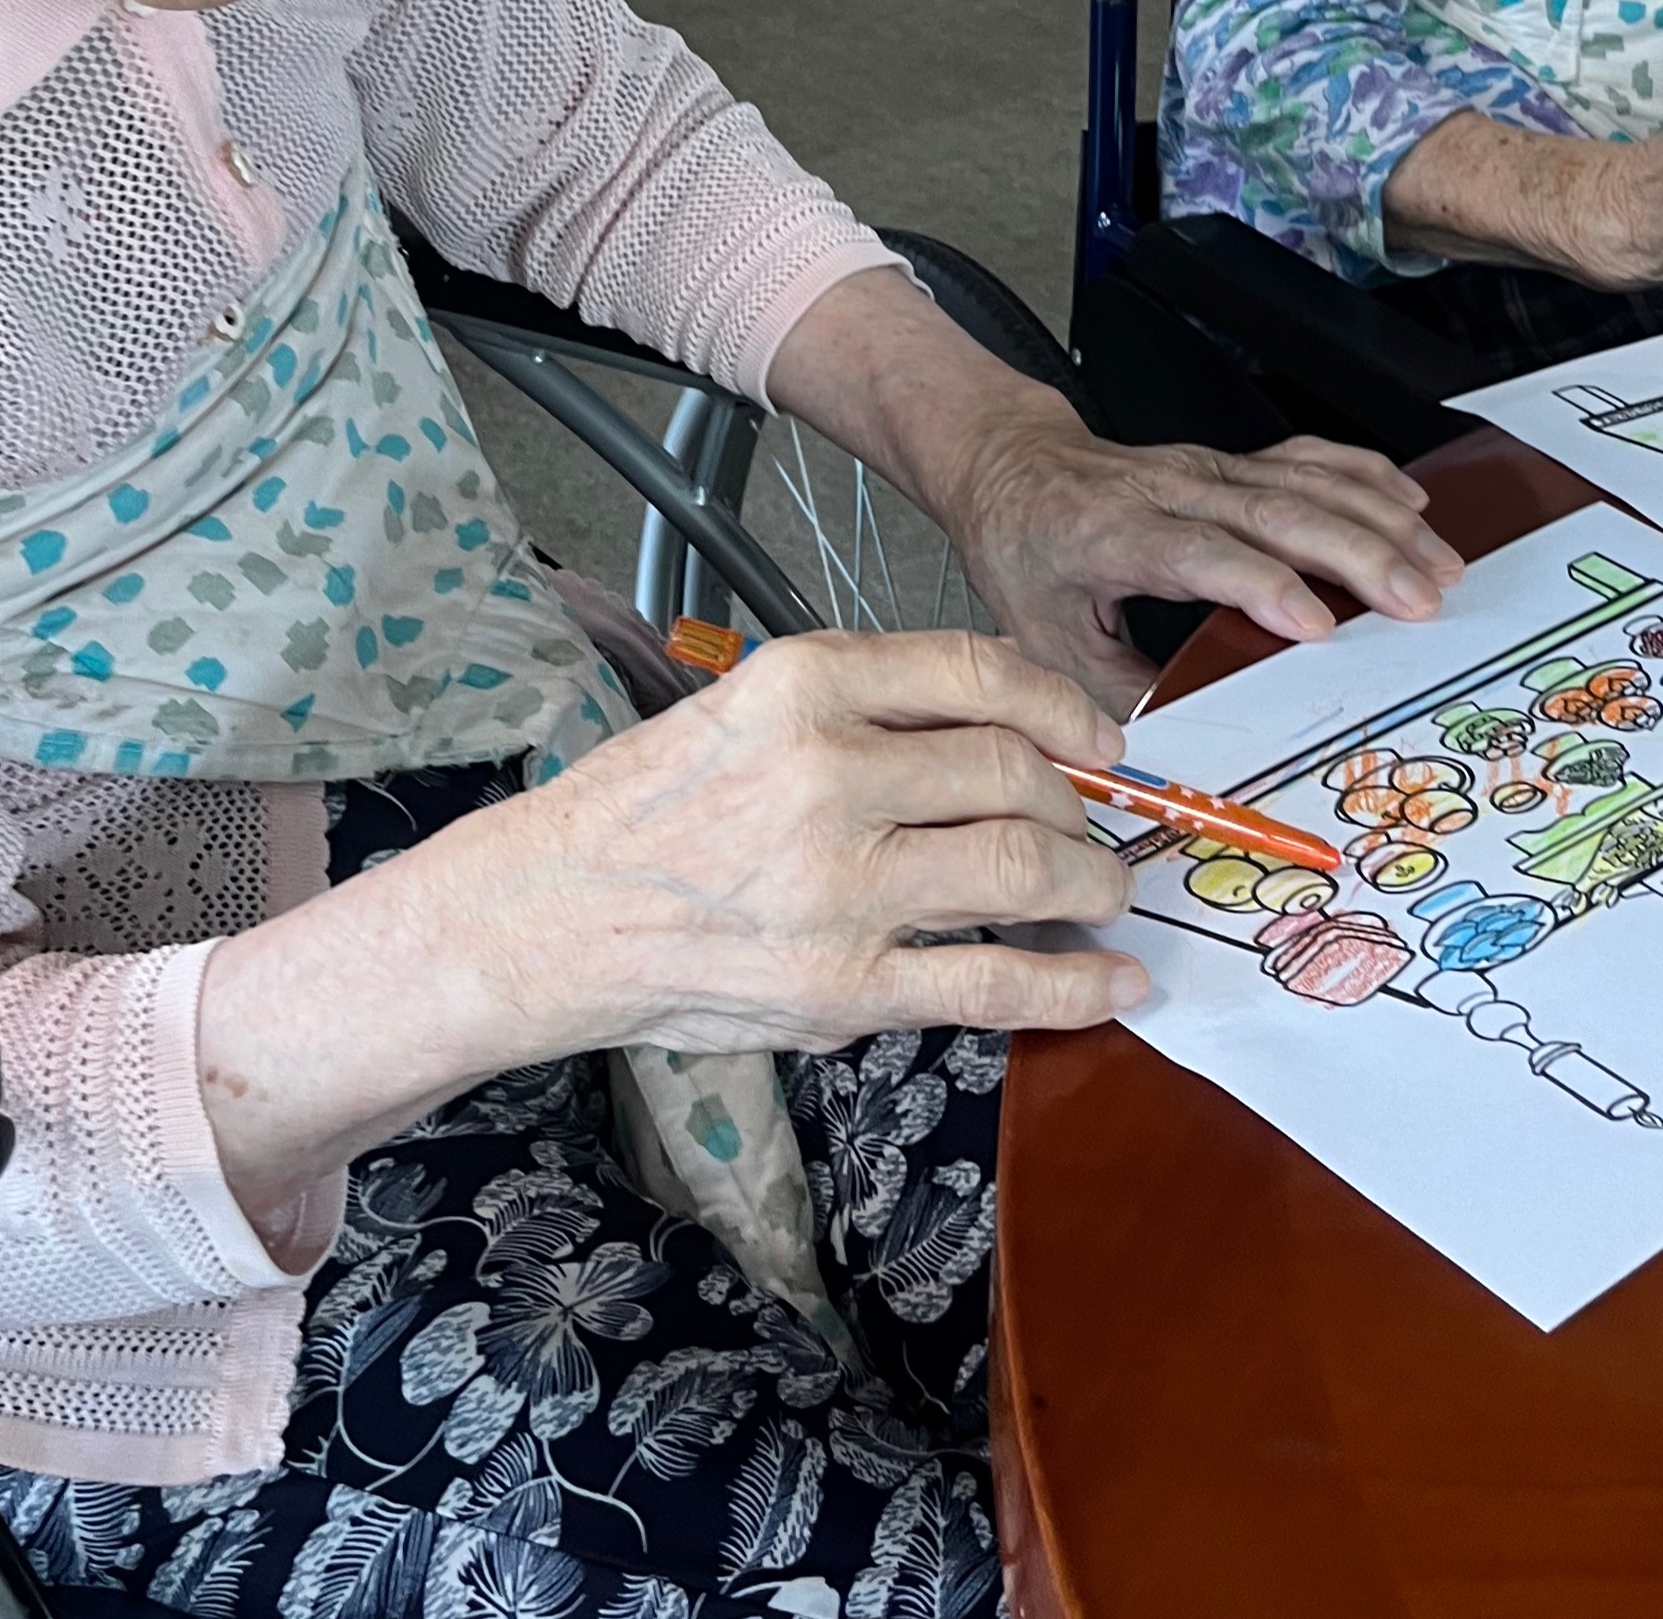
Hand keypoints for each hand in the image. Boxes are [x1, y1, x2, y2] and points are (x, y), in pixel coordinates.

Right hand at [198, 628, 1148, 1232]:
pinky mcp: (843, 987)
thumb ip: (867, 709)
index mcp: (805, 684)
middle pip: (1016, 771)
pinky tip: (1115, 981)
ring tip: (1103, 894)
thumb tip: (1009, 732)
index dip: (1067, 706)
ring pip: (1024, 868)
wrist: (547, 914)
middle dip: (1078, 804)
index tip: (1101, 735)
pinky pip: (995, 983)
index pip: (982, 674)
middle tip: (1091, 827)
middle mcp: (829, 772)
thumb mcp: (748, 705)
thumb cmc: (650, 806)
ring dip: (1090, 884)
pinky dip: (1075, 986)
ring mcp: (840, 885)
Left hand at [764, 266, 1460, 715]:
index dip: (1262, 586)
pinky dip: (1366, 475)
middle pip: (1275, 512)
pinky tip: (1411, 500)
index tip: (1315, 627)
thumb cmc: (1027, 552)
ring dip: (1381, 520)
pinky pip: (1309, 458)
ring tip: (1439, 564)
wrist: (1011, 465)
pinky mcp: (1231, 461)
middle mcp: (1169, 491)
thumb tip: (1178, 752)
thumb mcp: (1044, 637)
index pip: (1201, 554)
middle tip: (1420, 598)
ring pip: (1306, 482)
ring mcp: (1207, 469)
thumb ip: (1114, 693)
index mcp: (1115, 535)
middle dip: (1358, 553)